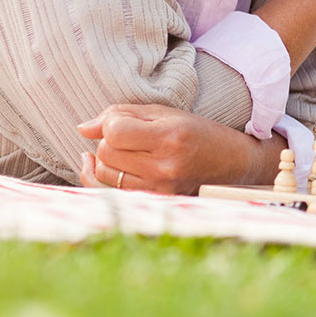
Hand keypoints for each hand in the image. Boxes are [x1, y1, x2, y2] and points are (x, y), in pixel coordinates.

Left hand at [77, 104, 283, 193]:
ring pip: (105, 172)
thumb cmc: (199, 133)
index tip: (124, 121)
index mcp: (170, 138)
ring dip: (107, 158)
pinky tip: (91, 163)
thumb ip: (123, 114)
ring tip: (124, 149)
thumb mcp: (166, 114)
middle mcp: (164, 167)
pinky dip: (97, 176)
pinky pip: (108, 191)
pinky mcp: (155, 202)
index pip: (115, 132)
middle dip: (110, 140)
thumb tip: (82, 128)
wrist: (233, 165)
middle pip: (106, 152)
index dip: (112, 122)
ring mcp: (159, 189)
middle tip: (129, 135)